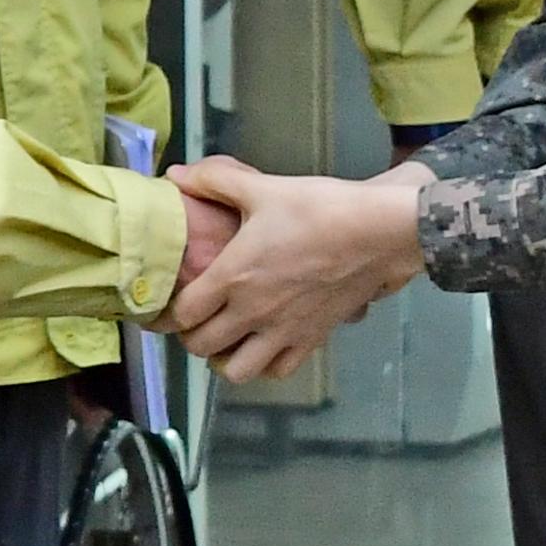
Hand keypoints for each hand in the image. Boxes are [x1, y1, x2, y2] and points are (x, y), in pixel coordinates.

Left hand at [160, 156, 436, 382]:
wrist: (376, 232)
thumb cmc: (316, 208)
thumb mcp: (261, 188)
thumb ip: (214, 181)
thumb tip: (175, 175)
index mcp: (231, 277)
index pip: (182, 313)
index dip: (169, 312)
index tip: (169, 304)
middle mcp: (252, 312)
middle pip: (201, 346)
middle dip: (191, 336)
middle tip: (196, 319)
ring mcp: (282, 331)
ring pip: (236, 370)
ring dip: (224, 358)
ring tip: (227, 339)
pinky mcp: (312, 339)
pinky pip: (278, 370)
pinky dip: (265, 365)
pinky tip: (264, 344)